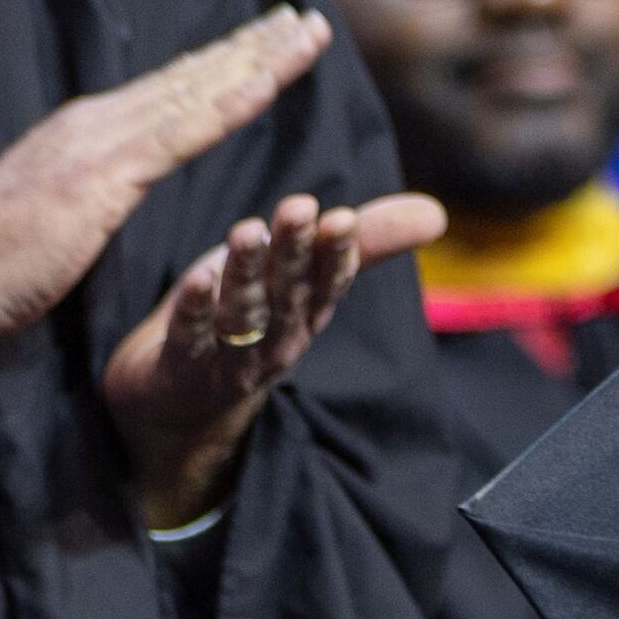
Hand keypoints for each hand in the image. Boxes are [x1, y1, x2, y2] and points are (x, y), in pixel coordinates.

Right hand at [0, 6, 333, 335]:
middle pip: (192, 75)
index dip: (224, 61)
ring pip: (197, 91)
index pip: (171, 86)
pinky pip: (181, 135)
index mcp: (89, 128)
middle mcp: (99, 120)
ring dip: (258, 62)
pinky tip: (267, 85)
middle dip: (253, 46)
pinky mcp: (104, 175)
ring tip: (305, 34)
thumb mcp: (60, 206)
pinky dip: (227, 106)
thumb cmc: (1, 258)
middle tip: (305, 19)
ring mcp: (101, 141)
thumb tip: (118, 175)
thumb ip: (94, 181)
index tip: (269, 39)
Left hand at [100, 186, 443, 527]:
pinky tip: (195, 279)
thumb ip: (363, 244)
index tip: (342, 219)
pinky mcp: (182, 368)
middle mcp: (277, 338)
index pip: (330, 281)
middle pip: (290, 293)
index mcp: (308, 312)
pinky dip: (195, 311)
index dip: (337, 253)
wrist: (183, 410)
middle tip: (300, 207)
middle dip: (296, 251)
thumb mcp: (303, 277)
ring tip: (247, 232)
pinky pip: (191, 338)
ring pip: (244, 314)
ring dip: (247, 274)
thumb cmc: (249, 325)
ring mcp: (230, 358)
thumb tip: (437, 214)